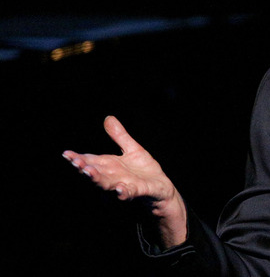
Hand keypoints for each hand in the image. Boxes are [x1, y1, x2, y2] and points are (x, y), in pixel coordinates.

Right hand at [62, 116, 186, 247]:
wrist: (162, 189)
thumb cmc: (144, 171)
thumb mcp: (133, 149)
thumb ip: (120, 136)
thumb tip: (108, 117)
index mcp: (109, 166)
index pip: (91, 161)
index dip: (78, 158)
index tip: (66, 154)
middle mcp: (113, 177)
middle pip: (95, 173)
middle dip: (84, 168)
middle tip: (74, 162)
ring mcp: (124, 185)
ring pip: (107, 184)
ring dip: (98, 179)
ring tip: (88, 172)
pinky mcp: (139, 191)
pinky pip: (129, 193)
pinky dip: (123, 192)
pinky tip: (120, 188)